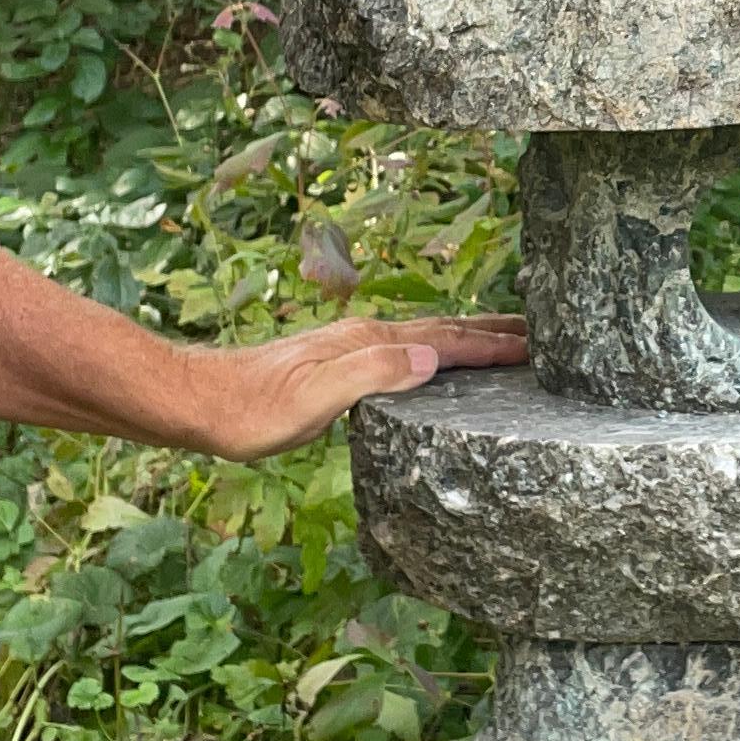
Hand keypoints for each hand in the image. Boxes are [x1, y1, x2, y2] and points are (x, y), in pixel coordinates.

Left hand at [175, 310, 528, 460]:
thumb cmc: (251, 410)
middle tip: (539, 335)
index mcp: (368, 343)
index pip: (444, 340)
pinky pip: (406, 353)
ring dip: (468, 338)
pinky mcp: (340, 365)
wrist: (200, 404)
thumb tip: (428, 356)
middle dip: (491, 331)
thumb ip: (370, 374)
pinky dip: (437, 352)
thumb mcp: (313, 398)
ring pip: (425, 339)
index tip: (535, 346)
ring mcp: (352, 348)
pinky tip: (434, 364)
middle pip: (442, 330)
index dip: (491, 344)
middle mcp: (364, 338)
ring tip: (502, 342)